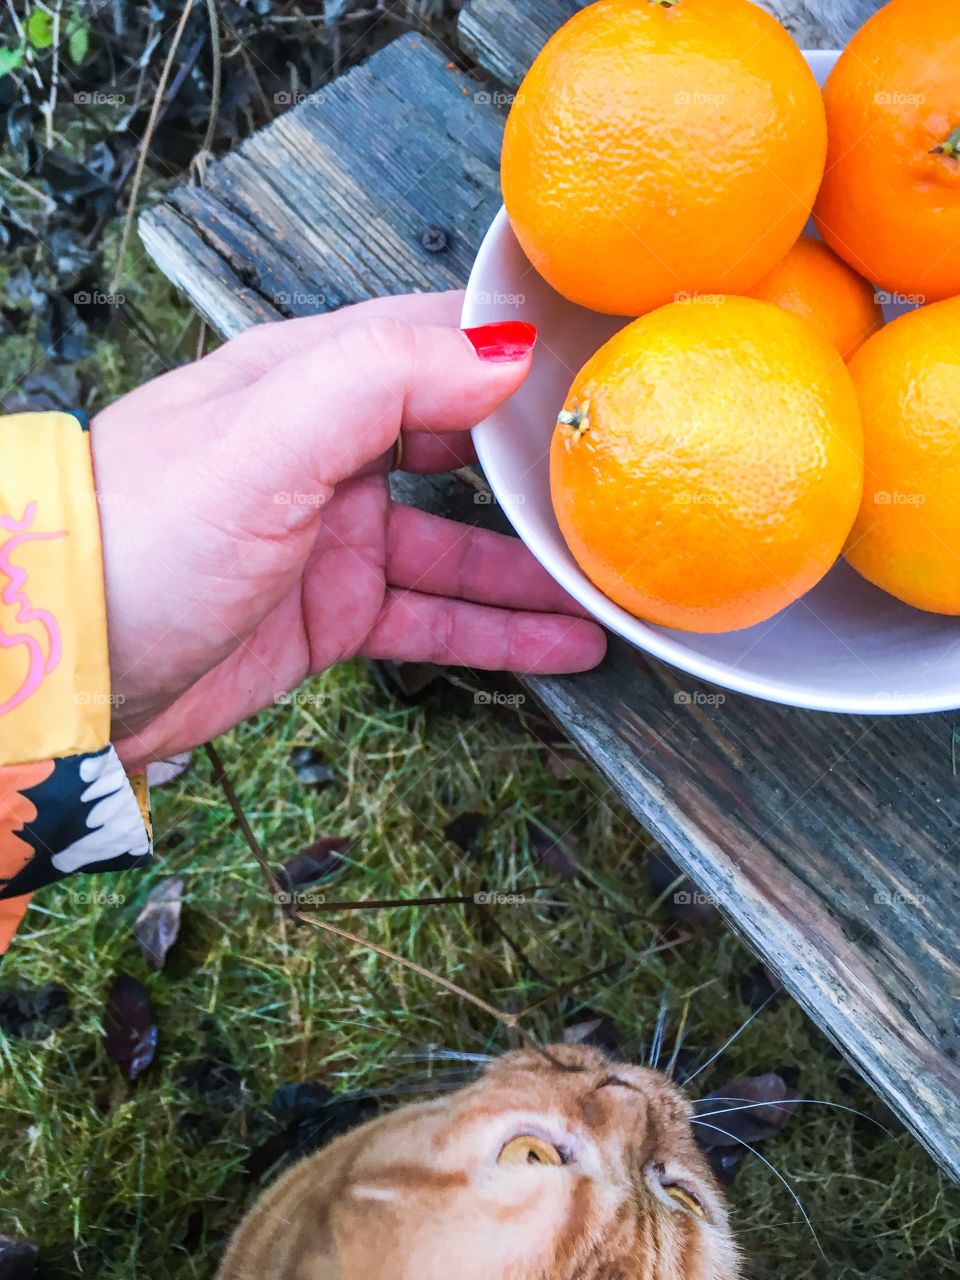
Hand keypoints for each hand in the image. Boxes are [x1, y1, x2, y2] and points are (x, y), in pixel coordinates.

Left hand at [91, 291, 605, 766]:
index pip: (427, 345)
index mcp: (304, 381)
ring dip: (532, 569)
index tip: (592, 373)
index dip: (508, 355)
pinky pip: (435, 619)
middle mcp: (326, 454)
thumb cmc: (137, 536)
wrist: (68, 668)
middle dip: (534, 470)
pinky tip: (562, 643)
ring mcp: (333, 540)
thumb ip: (380, 381)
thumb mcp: (262, 439)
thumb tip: (501, 350)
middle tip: (616, 486)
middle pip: (457, 449)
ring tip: (610, 583)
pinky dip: (499, 632)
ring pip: (458, 549)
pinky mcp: (332, 615)